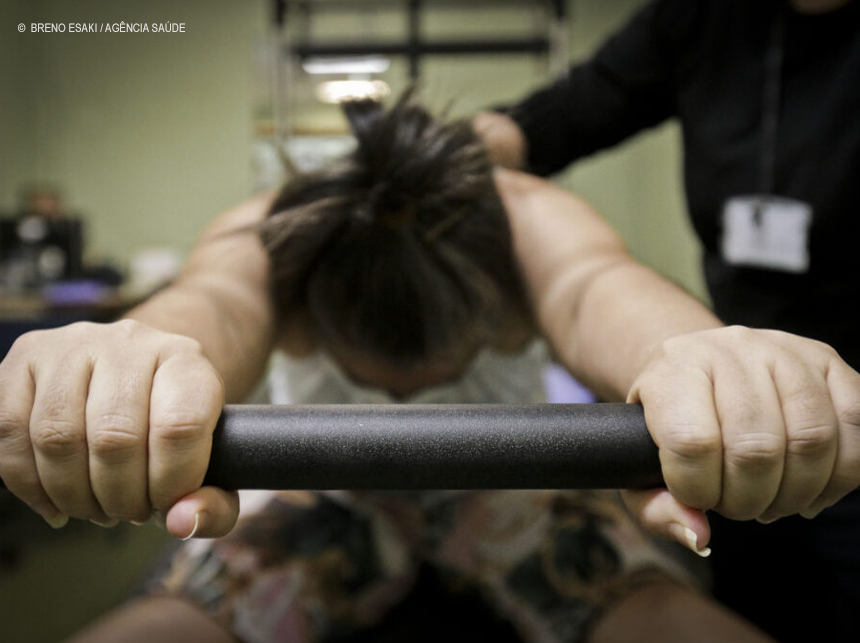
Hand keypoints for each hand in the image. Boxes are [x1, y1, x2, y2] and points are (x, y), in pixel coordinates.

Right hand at [0, 320, 238, 537]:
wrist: (141, 369)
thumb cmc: (175, 423)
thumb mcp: (215, 458)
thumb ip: (216, 503)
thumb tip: (184, 522)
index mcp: (186, 361)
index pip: (179, 427)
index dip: (170, 483)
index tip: (167, 506)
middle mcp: (130, 342)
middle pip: (114, 439)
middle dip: (120, 497)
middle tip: (129, 511)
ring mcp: (73, 345)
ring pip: (57, 438)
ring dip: (74, 495)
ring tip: (96, 506)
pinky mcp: (26, 356)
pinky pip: (9, 432)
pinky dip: (28, 483)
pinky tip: (55, 500)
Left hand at [623, 326, 859, 554]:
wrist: (695, 368)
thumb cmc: (666, 424)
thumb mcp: (639, 464)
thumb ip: (654, 508)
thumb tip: (698, 537)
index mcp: (673, 370)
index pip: (692, 442)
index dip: (699, 490)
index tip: (698, 499)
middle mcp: (728, 349)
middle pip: (757, 447)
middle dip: (750, 499)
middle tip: (740, 507)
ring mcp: (782, 350)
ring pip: (812, 438)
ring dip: (797, 491)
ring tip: (774, 500)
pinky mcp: (826, 359)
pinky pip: (856, 424)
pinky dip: (841, 474)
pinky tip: (812, 488)